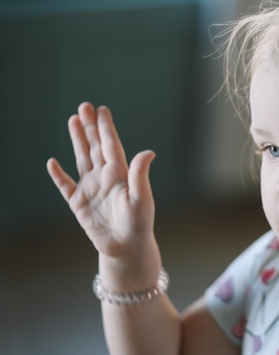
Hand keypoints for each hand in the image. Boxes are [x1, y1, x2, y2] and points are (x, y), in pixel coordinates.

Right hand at [47, 102, 155, 258]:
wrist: (126, 248)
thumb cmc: (138, 223)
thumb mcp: (140, 198)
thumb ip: (140, 175)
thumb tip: (149, 152)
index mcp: (120, 174)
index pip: (111, 145)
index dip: (106, 128)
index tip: (101, 110)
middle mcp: (105, 177)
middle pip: (95, 147)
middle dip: (90, 127)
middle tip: (84, 106)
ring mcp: (91, 189)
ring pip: (82, 159)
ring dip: (77, 141)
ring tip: (73, 121)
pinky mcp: (79, 204)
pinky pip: (65, 186)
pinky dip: (58, 175)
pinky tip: (52, 162)